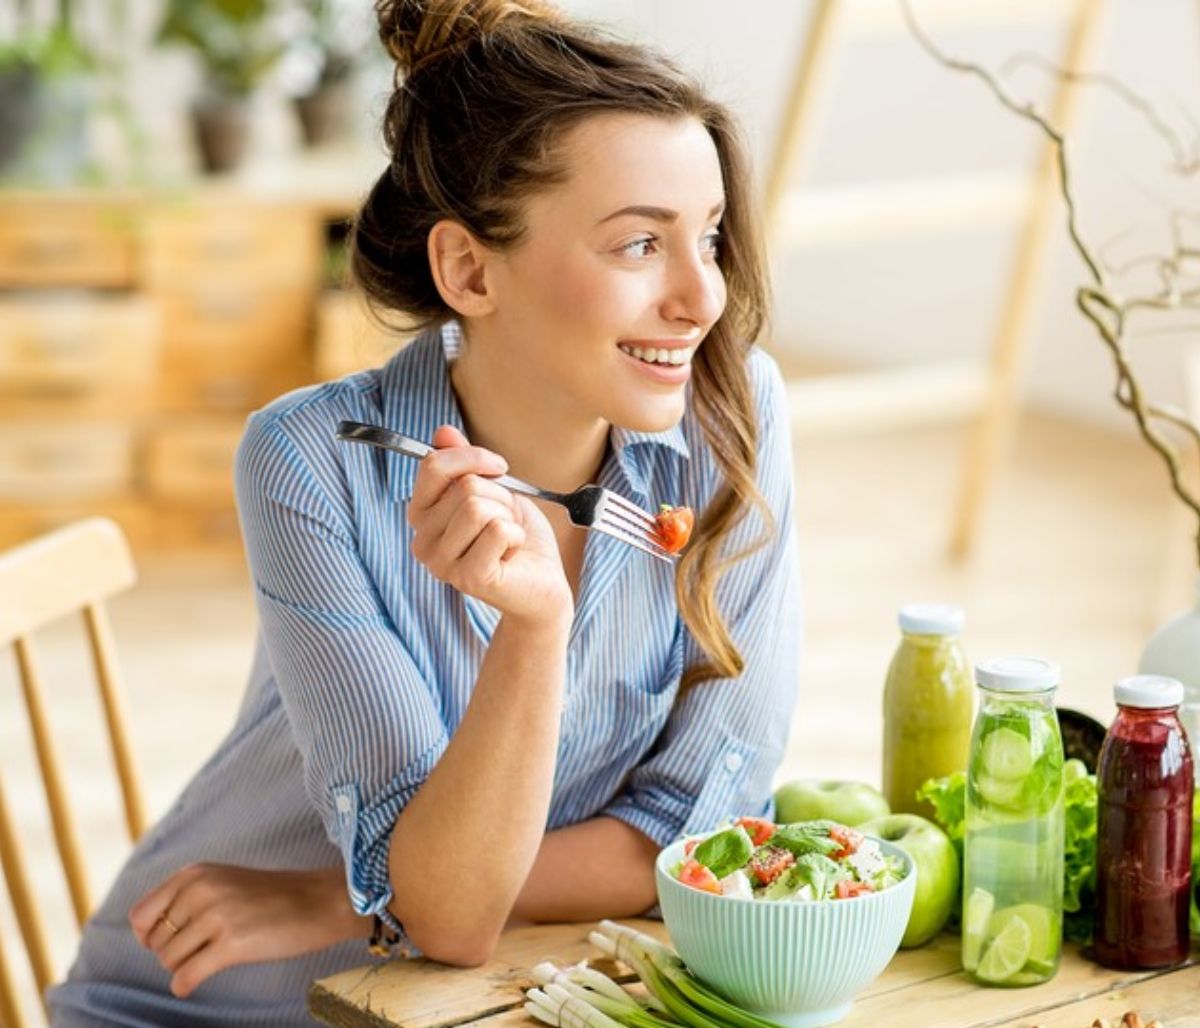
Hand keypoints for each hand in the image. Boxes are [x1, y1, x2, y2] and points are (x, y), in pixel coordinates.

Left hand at [129, 863, 363, 997]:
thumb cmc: (272, 896)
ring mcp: (216, 916)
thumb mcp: (222, 880)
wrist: (319, 901)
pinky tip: (193, 983)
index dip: (149, 935)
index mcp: (195, 873)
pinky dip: (184, 985)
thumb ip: (185, 896)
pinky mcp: (232, 944)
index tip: (170, 941)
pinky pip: (185, 977)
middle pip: (154, 941)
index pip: (141, 915)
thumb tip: (143, 932)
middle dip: (171, 952)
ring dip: (184, 966)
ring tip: (209, 958)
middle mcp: (201, 890)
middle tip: (200, 949)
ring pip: (169, 960)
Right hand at [408, 425, 572, 626]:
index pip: (433, 466)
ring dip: (507, 516)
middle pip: (464, 486)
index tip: (499, 468)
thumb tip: (443, 432)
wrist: (542, 585)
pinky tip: (512, 553)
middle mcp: (422, 541)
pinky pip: (497, 530)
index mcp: (421, 516)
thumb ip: (464, 464)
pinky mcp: (468, 577)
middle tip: (505, 521)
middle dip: (499, 496)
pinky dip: (516, 535)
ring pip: (477, 506)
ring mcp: (442, 563)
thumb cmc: (516, 538)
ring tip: (507, 537)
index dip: (472, 457)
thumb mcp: (492, 491)